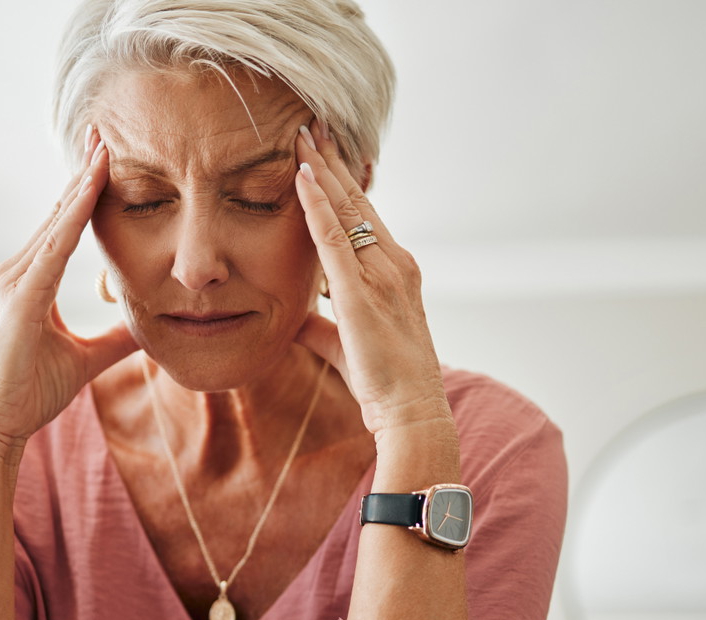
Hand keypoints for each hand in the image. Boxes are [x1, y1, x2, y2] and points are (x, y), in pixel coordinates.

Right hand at [0, 128, 137, 456]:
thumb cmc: (30, 391)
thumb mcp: (86, 359)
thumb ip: (116, 340)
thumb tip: (150, 328)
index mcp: (33, 281)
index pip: (65, 225)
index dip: (86, 191)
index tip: (107, 156)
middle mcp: (19, 272)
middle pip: (59, 212)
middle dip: (83, 172)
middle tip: (105, 131)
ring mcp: (16, 282)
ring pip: (57, 223)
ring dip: (81, 185)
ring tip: (104, 148)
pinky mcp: (21, 300)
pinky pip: (53, 250)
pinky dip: (72, 219)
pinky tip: (90, 193)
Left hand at [292, 121, 450, 438]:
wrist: (411, 411)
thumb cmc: (385, 383)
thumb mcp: (346, 345)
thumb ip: (321, 326)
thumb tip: (293, 319)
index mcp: (395, 271)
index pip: (364, 216)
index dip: (342, 182)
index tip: (323, 152)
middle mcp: (394, 263)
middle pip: (358, 200)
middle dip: (333, 160)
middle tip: (312, 123)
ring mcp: (381, 274)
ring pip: (347, 208)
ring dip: (323, 168)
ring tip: (303, 133)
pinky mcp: (361, 292)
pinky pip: (334, 237)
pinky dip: (317, 204)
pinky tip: (302, 177)